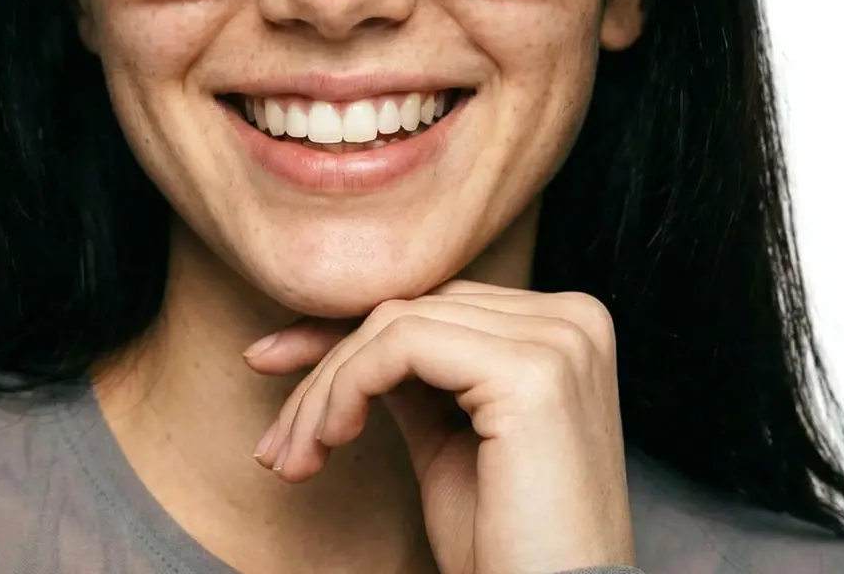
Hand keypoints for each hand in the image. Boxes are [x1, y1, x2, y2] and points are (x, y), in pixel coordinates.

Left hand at [243, 281, 635, 573]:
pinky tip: (331, 439)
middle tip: (277, 436)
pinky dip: (347, 386)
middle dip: (326, 363)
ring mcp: (557, 338)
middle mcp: (571, 317)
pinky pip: (402, 345)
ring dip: (326, 389)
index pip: (432, 301)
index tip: (273, 363)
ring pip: (396, 323)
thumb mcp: (448, 436)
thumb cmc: (505, 542)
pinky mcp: (532, 371)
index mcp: (562, 324)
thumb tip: (343, 336)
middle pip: (412, 307)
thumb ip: (414, 373)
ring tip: (294, 455)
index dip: (345, 334)